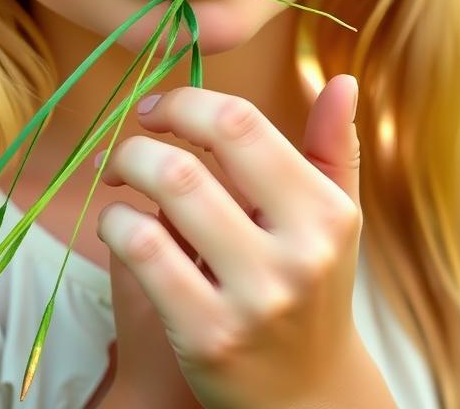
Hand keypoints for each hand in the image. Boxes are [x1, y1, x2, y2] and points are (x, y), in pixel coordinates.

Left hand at [94, 75, 363, 408]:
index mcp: (326, 211)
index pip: (240, 123)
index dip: (185, 101)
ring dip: (125, 171)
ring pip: (167, 196)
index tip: (157, 109)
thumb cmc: (313, 288)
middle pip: (192, 160)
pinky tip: (116, 224)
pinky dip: (114, 222)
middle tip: (127, 145)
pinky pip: (142, 251)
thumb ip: (333, 149)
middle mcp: (298, 253)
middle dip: (141, 140)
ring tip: (114, 177)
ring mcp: (254, 299)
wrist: (307, 399)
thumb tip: (344, 82)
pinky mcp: (209, 337)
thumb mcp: (334, 221)